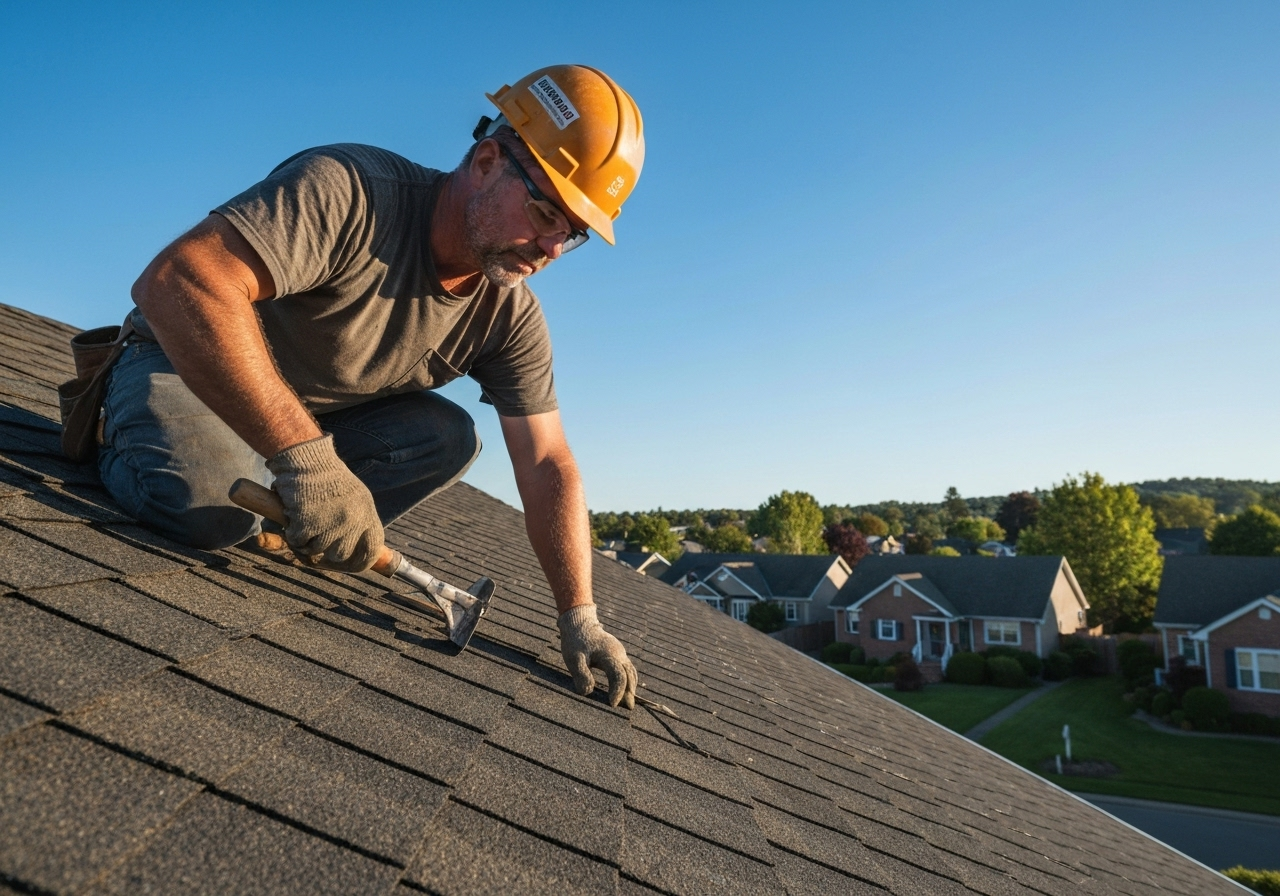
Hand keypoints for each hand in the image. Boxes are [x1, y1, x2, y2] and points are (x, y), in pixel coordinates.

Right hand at [265, 434, 383, 571]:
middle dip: (326, 550)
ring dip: (307, 540)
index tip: (350, 565)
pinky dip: (292, 532)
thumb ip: (358, 521)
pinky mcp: (310, 523)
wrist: (308, 459)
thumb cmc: (327, 477)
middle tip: (316, 537)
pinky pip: (298, 541)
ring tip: (305, 519)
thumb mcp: (355, 497)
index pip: (372, 550)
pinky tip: (294, 515)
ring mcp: (332, 523)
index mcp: (367, 513)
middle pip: (340, 554)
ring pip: (317, 550)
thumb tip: (354, 551)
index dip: (361, 562)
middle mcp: (354, 521)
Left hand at [557, 604, 636, 709]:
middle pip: (630, 675)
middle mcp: (619, 653)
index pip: (619, 677)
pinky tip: (625, 690)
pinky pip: (627, 668)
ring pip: (631, 671)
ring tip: (629, 702)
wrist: (579, 622)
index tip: (612, 705)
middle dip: (629, 692)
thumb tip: (588, 692)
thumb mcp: (573, 658)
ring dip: (631, 686)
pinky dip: (629, 680)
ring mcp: (620, 652)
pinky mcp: (618, 653)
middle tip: (628, 708)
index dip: (617, 692)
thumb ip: (581, 675)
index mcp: (609, 655)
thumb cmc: (575, 641)